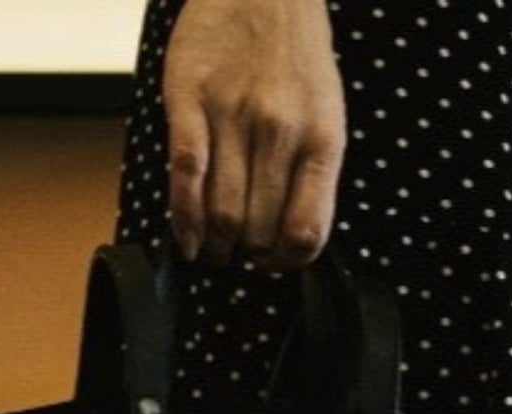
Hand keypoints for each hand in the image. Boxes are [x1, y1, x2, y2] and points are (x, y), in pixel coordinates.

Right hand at [162, 0, 346, 271]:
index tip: (274, 261)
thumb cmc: (296, 54)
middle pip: (259, 230)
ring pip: (222, 213)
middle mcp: (279, 131)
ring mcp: (232, 115)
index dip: (287, 262)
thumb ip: (312, 172)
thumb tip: (291, 235)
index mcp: (321, 139)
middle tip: (239, 255)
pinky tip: (187, 240)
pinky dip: (184, 220)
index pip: (307, 232)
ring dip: (216, 247)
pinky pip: (185, 177)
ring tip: (214, 252)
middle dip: (248, 256)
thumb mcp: (326, 114)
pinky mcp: (188, 100)